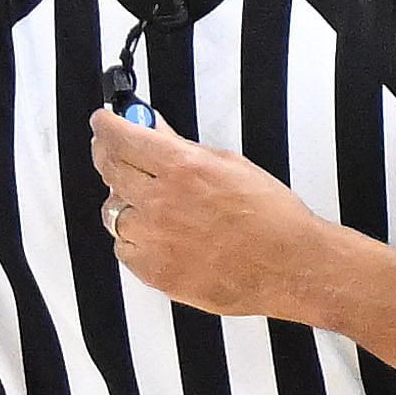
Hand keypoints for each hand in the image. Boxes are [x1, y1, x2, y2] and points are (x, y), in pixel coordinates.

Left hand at [90, 108, 333, 316]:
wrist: (292, 266)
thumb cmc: (272, 216)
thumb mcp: (229, 165)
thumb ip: (183, 147)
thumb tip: (154, 129)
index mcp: (181, 168)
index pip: (122, 137)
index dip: (106, 125)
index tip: (103, 121)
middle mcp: (161, 202)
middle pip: (109, 170)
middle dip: (106, 154)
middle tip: (110, 151)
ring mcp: (155, 239)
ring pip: (114, 213)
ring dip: (126, 204)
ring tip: (152, 205)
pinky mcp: (155, 273)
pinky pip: (125, 249)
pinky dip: (135, 241)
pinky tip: (158, 237)